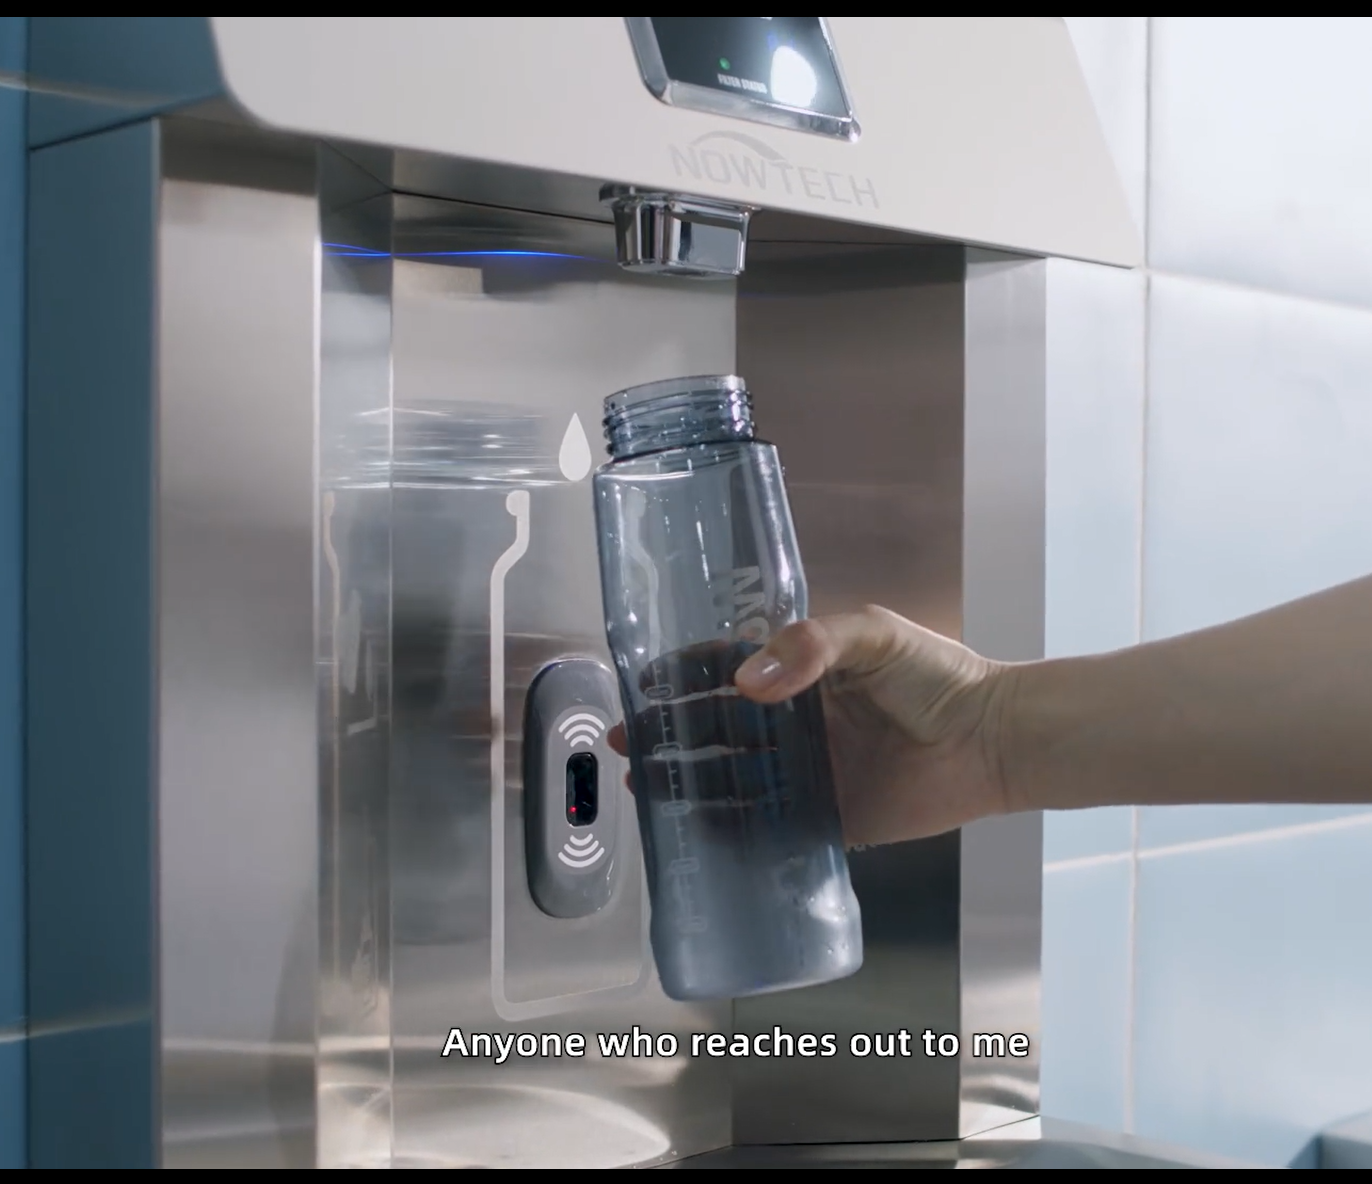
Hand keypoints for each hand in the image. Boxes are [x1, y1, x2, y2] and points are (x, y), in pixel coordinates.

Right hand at [608, 606, 1015, 846]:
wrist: (993, 741)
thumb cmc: (936, 676)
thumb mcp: (873, 634)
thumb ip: (811, 646)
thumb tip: (745, 684)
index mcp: (803, 672)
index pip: (729, 669)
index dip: (684, 676)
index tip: (645, 686)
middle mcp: (797, 722)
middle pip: (719, 724)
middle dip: (671, 730)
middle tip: (631, 740)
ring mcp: (809, 773)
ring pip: (733, 775)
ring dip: (689, 777)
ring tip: (647, 783)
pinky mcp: (827, 818)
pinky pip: (768, 825)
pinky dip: (728, 827)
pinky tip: (693, 825)